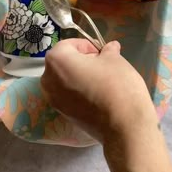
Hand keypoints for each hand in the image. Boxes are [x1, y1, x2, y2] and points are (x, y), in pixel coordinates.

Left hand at [41, 38, 156, 141]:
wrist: (123, 126)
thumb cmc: (116, 85)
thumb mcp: (115, 59)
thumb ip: (108, 50)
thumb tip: (110, 47)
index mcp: (57, 60)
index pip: (68, 45)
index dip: (86, 45)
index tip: (101, 52)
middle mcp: (48, 79)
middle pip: (63, 63)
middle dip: (80, 61)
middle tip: (102, 64)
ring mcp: (53, 99)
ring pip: (64, 80)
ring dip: (78, 76)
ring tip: (100, 80)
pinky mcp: (62, 114)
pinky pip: (67, 95)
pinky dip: (78, 91)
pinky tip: (97, 95)